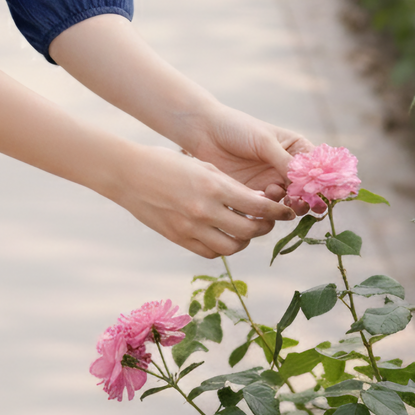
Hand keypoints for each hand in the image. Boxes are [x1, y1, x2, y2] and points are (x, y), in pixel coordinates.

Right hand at [112, 145, 296, 258]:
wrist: (129, 174)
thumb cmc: (167, 162)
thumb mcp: (202, 166)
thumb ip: (229, 186)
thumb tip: (255, 202)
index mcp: (213, 186)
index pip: (258, 206)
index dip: (278, 211)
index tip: (286, 211)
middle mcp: (204, 210)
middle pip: (249, 231)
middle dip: (263, 227)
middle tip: (265, 221)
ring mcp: (190, 228)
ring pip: (232, 247)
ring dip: (243, 240)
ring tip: (244, 229)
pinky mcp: (179, 239)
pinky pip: (210, 253)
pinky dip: (222, 247)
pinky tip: (222, 235)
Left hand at [178, 105, 315, 210]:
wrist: (204, 132)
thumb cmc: (236, 128)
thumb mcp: (264, 142)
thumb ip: (286, 162)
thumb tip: (309, 181)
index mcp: (295, 149)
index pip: (317, 169)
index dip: (322, 182)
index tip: (322, 192)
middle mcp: (287, 168)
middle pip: (307, 190)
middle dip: (307, 198)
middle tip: (300, 201)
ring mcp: (271, 182)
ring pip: (289, 202)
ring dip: (288, 203)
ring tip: (276, 193)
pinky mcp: (255, 194)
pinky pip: (269, 208)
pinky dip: (269, 207)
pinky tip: (262, 195)